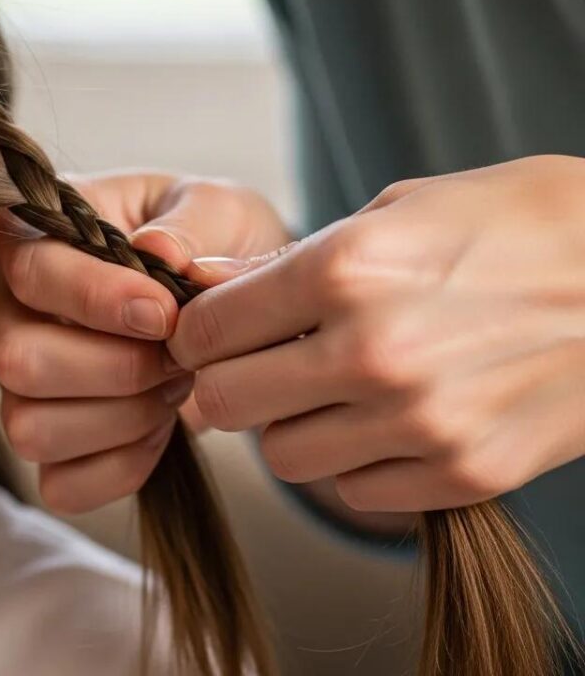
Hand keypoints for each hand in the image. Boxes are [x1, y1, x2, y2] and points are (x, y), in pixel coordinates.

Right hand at [0, 172, 289, 512]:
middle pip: (18, 360)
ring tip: (177, 383)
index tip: (166, 314)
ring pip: (30, 427)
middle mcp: (9, 309)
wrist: (230, 298)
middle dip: (116, 368)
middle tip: (179, 354)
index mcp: (35, 234)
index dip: (96, 298)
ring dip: (123, 417)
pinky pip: (61, 483)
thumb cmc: (208, 237)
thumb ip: (190, 224)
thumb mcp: (214, 207)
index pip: (34, 270)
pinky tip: (162, 426)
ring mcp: (21, 382)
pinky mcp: (50, 440)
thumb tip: (157, 251)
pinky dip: (124, 465)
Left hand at [168, 156, 584, 512]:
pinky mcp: (465, 472)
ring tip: (325, 387)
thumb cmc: (508, 223)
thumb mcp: (392, 210)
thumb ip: (286, 259)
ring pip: (283, 457)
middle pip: (226, 404)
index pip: (208, 331)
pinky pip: (356, 491)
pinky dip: (353, 460)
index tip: (204, 334)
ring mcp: (421, 422)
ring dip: (287, 424)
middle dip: (223, 383)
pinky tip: (384, 417)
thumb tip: (202, 284)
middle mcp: (373, 353)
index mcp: (344, 270)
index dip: (194, 333)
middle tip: (251, 364)